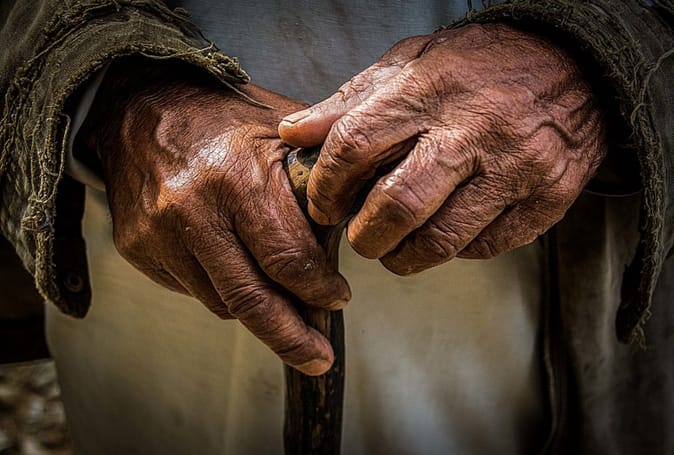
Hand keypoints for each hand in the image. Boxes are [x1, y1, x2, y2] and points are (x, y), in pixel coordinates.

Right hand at [80, 61, 349, 374]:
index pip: (289, 258)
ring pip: (222, 302)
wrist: (139, 108)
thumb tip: (356, 219)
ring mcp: (159, 234)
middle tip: (318, 358)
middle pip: (251, 299)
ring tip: (285, 310)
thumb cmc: (222, 116)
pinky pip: (193, 291)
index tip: (337, 299)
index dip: (320, 289)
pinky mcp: (138, 249)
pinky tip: (238, 273)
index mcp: (238, 176)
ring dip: (259, 313)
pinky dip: (223, 292)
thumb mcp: (280, 128)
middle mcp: (193, 210)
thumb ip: (319, 174)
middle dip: (291, 337)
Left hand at [279, 24, 606, 273]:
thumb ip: (352, 100)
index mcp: (430, 91)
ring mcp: (514, 170)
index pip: (355, 146)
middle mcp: (473, 132)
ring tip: (394, 246)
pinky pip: (483, 247)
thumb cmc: (483, 65)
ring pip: (441, 241)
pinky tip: (444, 231)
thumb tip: (296, 132)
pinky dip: (453, 251)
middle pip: (397, 207)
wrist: (576, 66)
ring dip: (403, 256)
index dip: (327, 186)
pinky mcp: (545, 201)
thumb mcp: (413, 63)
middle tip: (359, 236)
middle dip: (364, 237)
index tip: (323, 205)